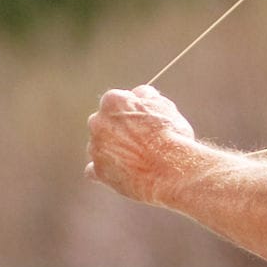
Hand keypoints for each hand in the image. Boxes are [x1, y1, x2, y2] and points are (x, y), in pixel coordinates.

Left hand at [86, 84, 198, 204]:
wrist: (172, 171)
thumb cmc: (171, 137)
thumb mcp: (165, 106)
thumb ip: (147, 96)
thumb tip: (140, 93)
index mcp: (113, 101)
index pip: (118, 102)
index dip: (133, 113)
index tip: (145, 123)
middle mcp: (98, 121)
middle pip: (104, 123)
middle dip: (119, 130)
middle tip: (142, 142)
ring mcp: (96, 147)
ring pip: (100, 145)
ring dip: (113, 150)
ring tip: (138, 160)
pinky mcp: (98, 170)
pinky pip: (94, 169)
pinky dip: (106, 170)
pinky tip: (122, 172)